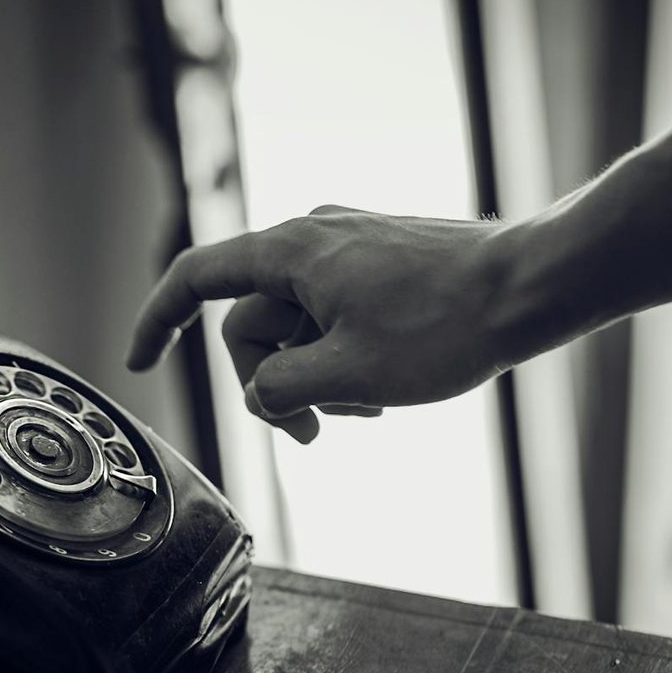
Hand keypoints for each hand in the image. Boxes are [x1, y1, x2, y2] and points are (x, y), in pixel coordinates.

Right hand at [126, 205, 518, 442]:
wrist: (535, 285)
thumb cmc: (446, 325)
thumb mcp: (348, 374)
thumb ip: (280, 392)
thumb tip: (261, 397)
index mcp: (288, 253)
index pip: (194, 280)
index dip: (156, 321)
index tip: (137, 362)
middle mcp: (311, 238)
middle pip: (253, 323)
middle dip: (273, 384)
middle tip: (317, 434)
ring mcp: (348, 247)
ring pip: (298, 324)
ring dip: (317, 375)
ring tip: (371, 404)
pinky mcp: (380, 261)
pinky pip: (335, 313)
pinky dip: (344, 354)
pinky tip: (387, 384)